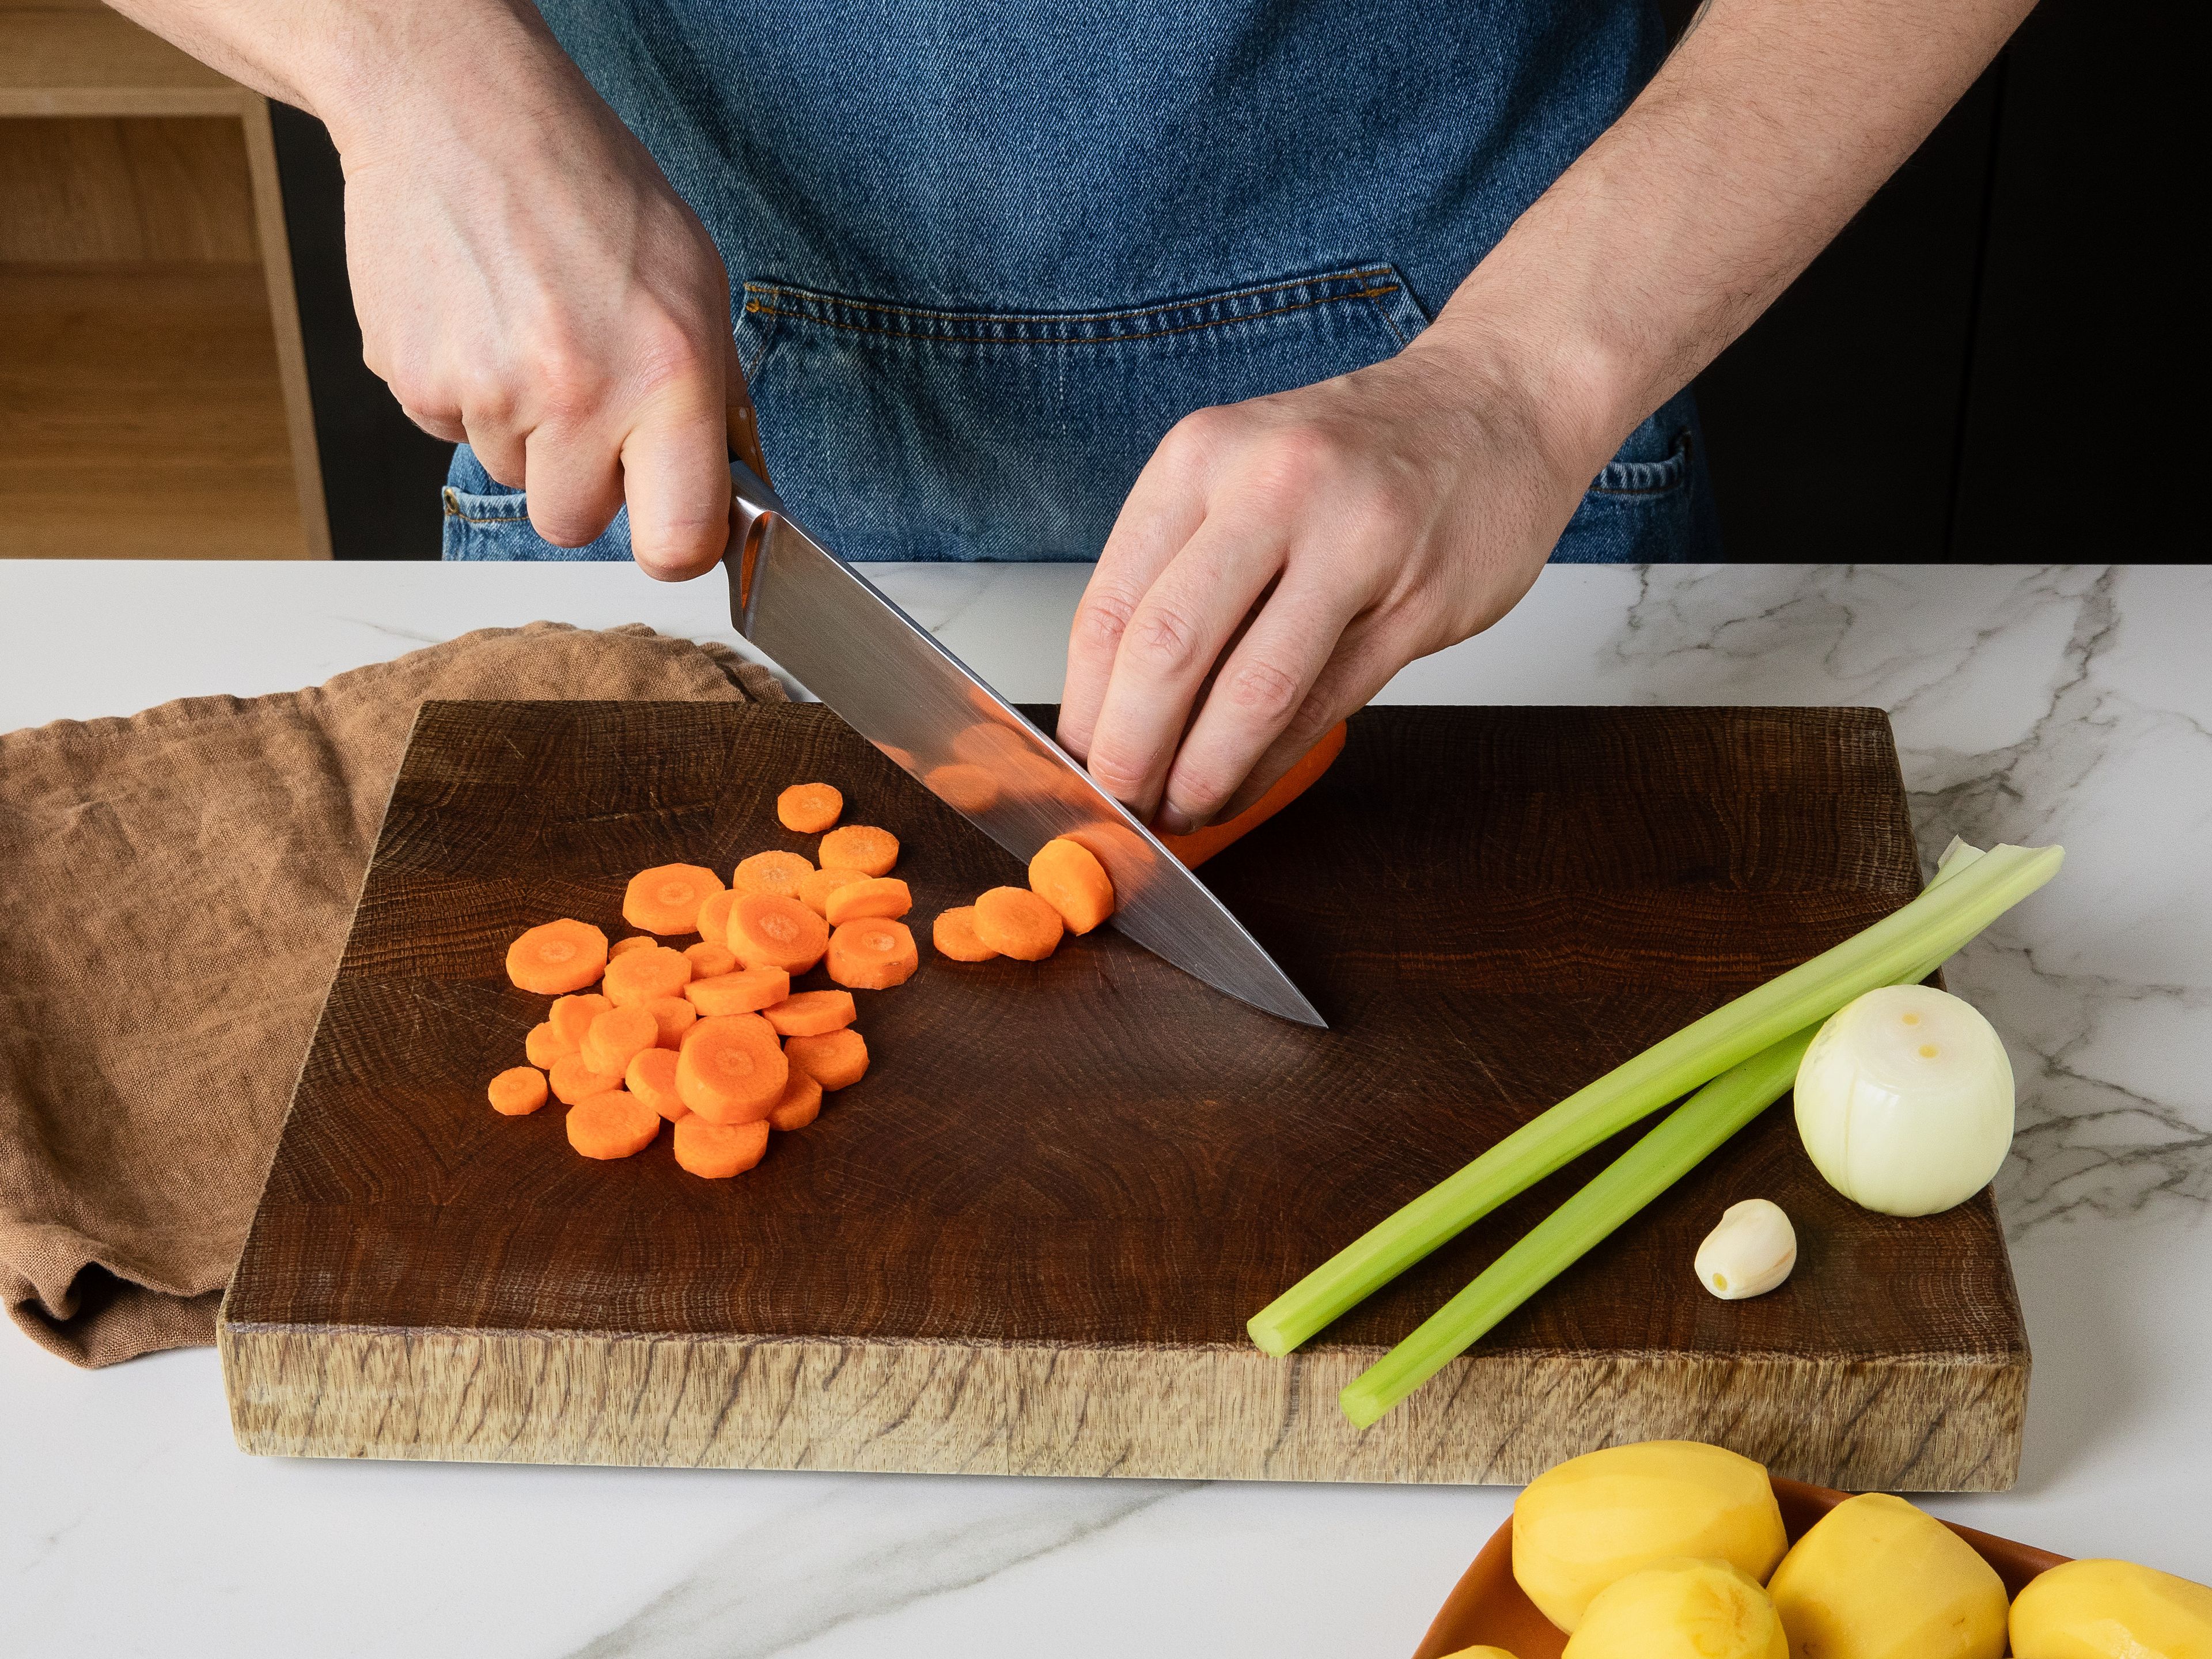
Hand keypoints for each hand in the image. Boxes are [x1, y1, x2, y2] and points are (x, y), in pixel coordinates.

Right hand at [332, 11, 753, 576]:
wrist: (455, 107)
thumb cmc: (587, 185)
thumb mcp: (694, 280)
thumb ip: (716, 397)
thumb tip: (735, 489)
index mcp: (664, 375)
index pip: (676, 543)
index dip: (674, 546)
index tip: (671, 524)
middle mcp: (574, 394)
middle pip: (574, 524)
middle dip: (584, 481)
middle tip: (588, 400)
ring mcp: (484, 392)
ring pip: (512, 475)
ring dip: (525, 427)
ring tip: (531, 329)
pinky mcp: (411, 381)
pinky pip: (453, 430)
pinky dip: (468, 391)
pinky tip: (481, 316)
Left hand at [1057, 335, 1600, 830]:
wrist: (1499, 403)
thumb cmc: (1357, 453)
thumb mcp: (1242, 472)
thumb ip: (1177, 571)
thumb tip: (1110, 703)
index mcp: (1204, 455)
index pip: (1110, 605)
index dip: (1082, 706)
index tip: (1073, 760)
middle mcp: (1273, 488)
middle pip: (1169, 651)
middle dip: (1130, 753)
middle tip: (1119, 804)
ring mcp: (1355, 543)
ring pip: (1253, 692)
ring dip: (1203, 774)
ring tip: (1179, 812)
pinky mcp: (1419, 601)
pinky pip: (1325, 706)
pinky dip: (1269, 765)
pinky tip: (1240, 787)